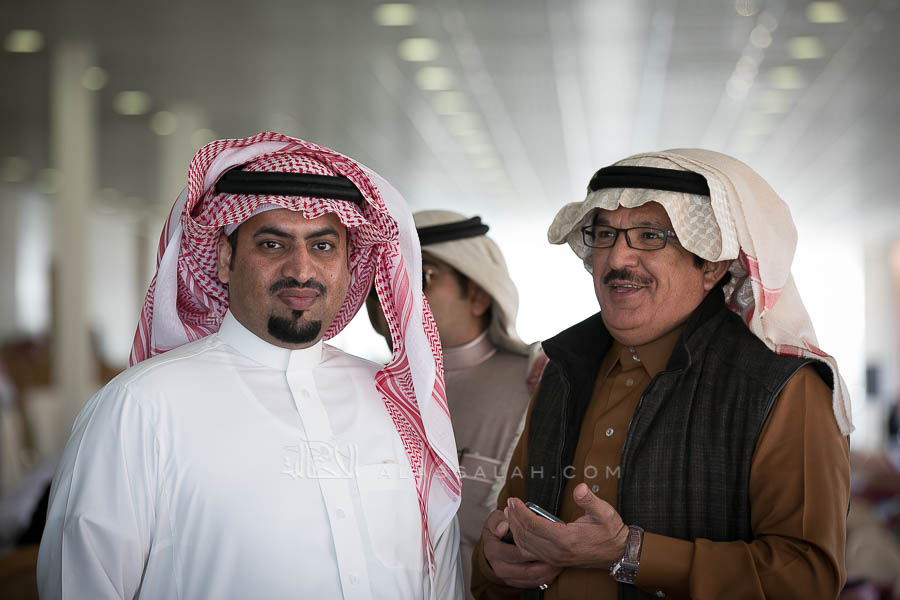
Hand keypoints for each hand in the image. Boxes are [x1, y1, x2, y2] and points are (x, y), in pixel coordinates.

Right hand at [481, 508, 562, 588]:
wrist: (494, 545)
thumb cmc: (498, 531)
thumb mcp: (495, 521)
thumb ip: (498, 521)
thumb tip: (504, 527)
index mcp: (493, 551)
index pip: (517, 552)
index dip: (534, 548)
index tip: (549, 542)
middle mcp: (499, 567)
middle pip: (528, 569)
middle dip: (546, 562)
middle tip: (560, 555)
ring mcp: (508, 577)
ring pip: (533, 578)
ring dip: (549, 572)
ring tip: (560, 562)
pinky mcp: (516, 583)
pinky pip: (534, 583)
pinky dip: (546, 577)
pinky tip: (555, 569)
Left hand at [505, 483, 628, 568]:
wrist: (618, 554)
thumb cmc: (611, 533)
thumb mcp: (604, 512)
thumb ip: (589, 500)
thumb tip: (579, 488)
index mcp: (566, 539)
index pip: (534, 525)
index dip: (521, 512)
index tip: (514, 500)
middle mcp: (557, 552)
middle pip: (526, 536)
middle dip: (514, 519)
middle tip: (509, 504)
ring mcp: (555, 558)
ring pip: (526, 546)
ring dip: (516, 529)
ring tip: (510, 514)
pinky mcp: (555, 561)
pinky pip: (532, 552)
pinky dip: (522, 540)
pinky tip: (519, 530)